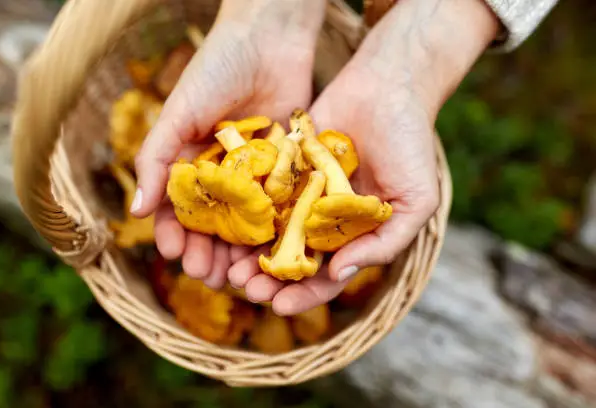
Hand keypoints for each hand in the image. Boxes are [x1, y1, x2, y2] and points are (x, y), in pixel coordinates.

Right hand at [132, 0, 325, 287]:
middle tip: (209, 277)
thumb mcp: (177, 114)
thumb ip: (156, 161)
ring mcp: (257, 175)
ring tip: (239, 277)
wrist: (269, 39)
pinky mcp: (288, 170)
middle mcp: (223, 175)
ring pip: (247, 225)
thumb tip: (134, 213)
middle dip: (208, 252)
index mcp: (192, 163)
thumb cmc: (215, 70)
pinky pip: (280, 206)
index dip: (175, 234)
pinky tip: (271, 254)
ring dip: (239, 253)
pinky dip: (275, 232)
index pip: (179, 209)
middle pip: (213, 225)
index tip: (176, 256)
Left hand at [229, 0, 498, 314]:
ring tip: (230, 268)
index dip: (305, 295)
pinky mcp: (284, 167)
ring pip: (270, 232)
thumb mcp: (415, 200)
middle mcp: (325, 220)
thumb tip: (340, 274)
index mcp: (354, 236)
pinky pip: (261, 194)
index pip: (328, 276)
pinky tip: (226, 226)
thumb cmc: (410, 145)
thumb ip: (385, 242)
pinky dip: (245, 212)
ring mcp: (302, 194)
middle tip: (245, 289)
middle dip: (270, 280)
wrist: (388, 86)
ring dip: (250, 254)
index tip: (279, 306)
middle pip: (292, 260)